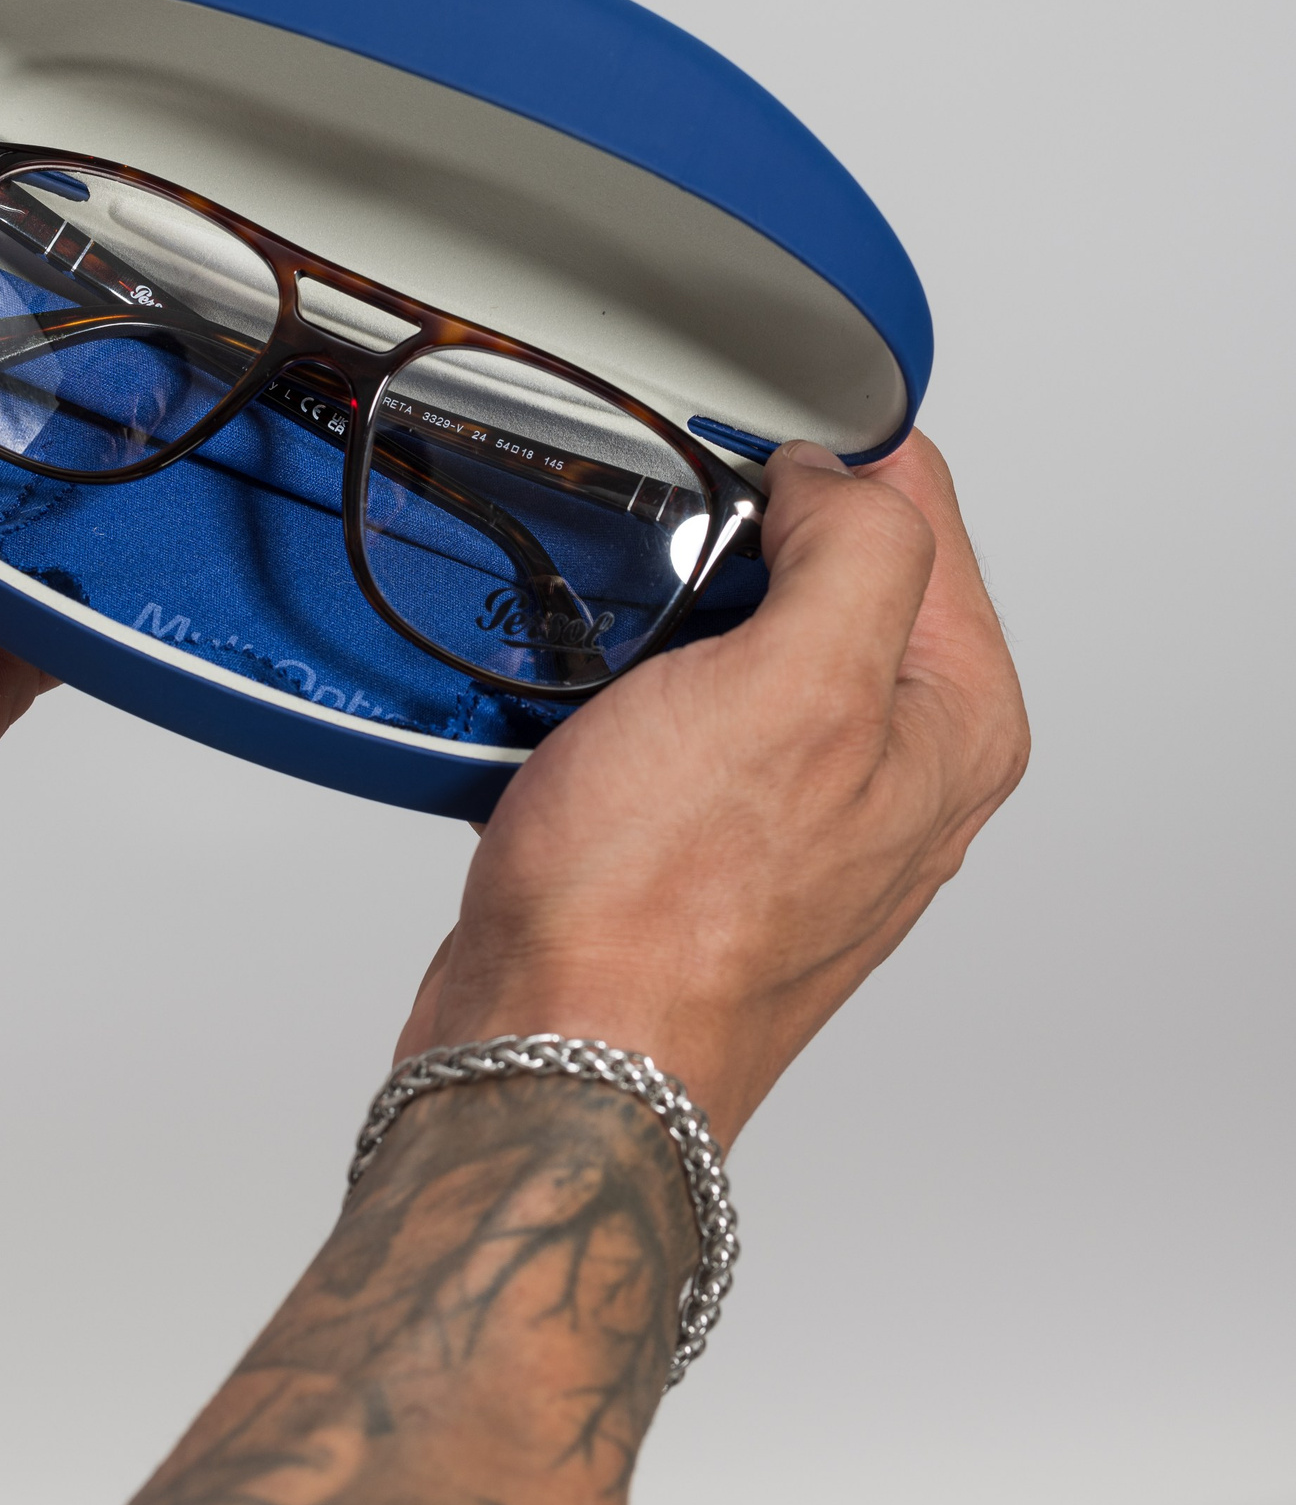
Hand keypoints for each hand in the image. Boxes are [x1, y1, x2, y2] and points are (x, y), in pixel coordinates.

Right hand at [398, 434, 1028, 1144]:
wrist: (548, 1049)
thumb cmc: (659, 910)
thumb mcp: (797, 684)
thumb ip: (857, 546)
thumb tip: (836, 474)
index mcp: (955, 719)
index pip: (922, 507)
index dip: (822, 455)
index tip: (733, 457)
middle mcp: (894, 763)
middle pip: (825, 565)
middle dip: (737, 534)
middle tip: (668, 558)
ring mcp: (797, 801)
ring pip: (734, 631)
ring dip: (664, 609)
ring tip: (618, 638)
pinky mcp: (705, 829)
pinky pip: (665, 702)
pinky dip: (615, 681)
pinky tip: (579, 703)